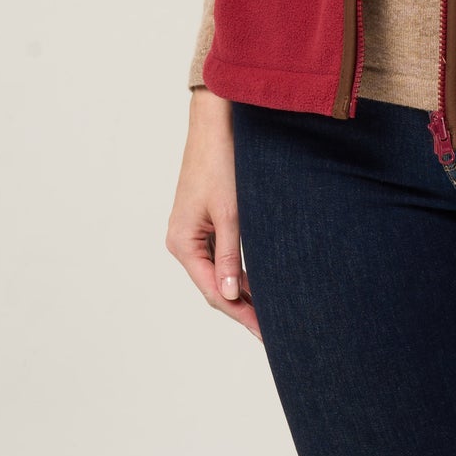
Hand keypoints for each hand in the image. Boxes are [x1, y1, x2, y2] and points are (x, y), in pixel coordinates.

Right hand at [166, 88, 260, 339]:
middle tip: (273, 331)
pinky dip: (240, 269)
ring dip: (243, 290)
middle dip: (243, 308)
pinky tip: (260, 282)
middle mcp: (183, 241)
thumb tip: (231, 296)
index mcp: (182, 243)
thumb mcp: (231, 212)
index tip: (266, 332)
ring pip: (219, 271)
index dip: (241, 315)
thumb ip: (230, 256)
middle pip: (214, 285)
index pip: (214, 292)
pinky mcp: (205, 220)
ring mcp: (193, 231)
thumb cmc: (222, 162)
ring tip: (271, 313)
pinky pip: (222, 254)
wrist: (217, 122)